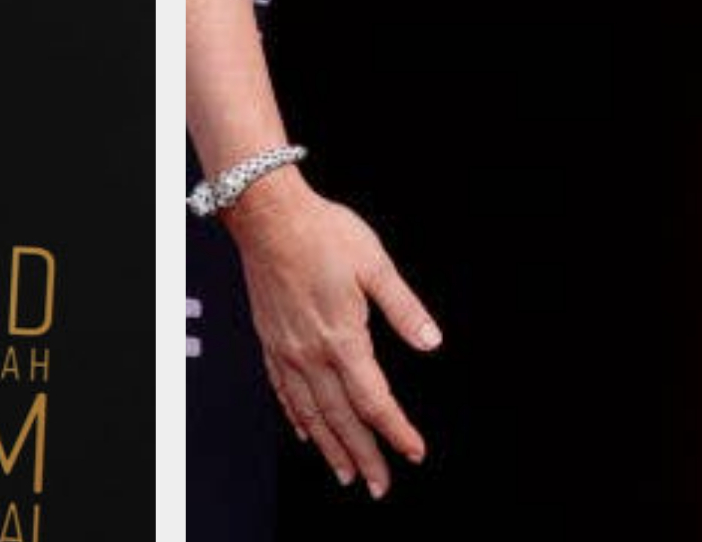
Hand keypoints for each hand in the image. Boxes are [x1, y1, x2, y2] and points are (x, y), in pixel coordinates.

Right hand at [225, 168, 439, 498]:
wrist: (269, 216)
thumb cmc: (322, 233)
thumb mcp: (375, 265)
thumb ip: (404, 308)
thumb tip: (431, 342)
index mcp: (342, 337)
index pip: (373, 399)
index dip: (396, 430)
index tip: (414, 450)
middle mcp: (311, 352)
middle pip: (341, 418)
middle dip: (364, 455)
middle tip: (380, 485)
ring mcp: (287, 350)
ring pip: (311, 413)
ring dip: (331, 447)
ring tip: (346, 473)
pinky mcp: (271, 341)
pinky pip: (283, 391)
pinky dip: (297, 417)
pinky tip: (306, 430)